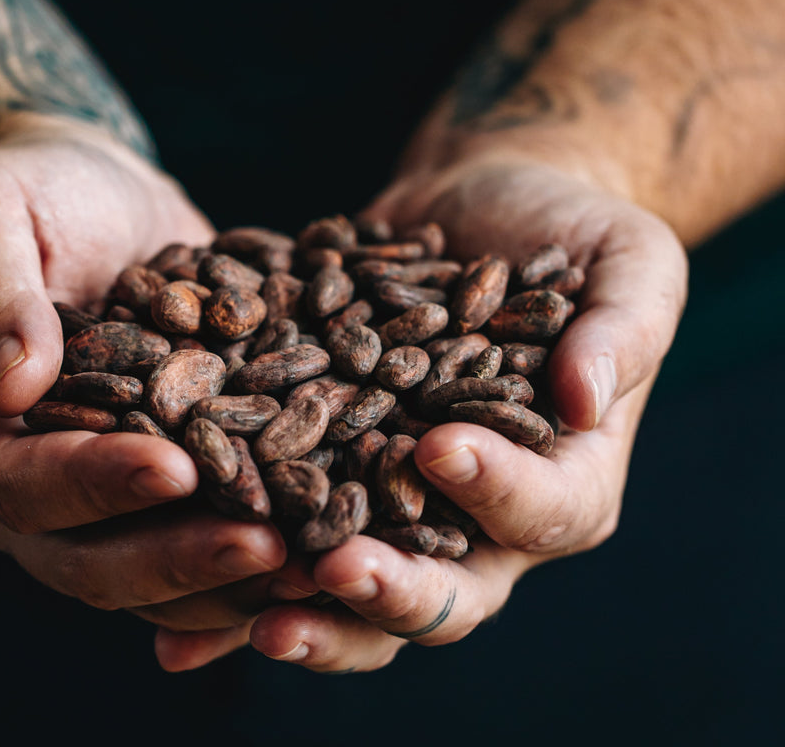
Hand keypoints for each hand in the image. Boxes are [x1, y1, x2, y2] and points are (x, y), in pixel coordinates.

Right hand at [0, 116, 287, 611]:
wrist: (89, 188)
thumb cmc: (24, 187)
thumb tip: (13, 386)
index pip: (16, 483)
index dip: (93, 484)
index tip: (176, 468)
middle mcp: (19, 481)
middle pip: (87, 557)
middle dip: (177, 556)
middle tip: (268, 545)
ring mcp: (92, 486)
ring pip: (150, 566)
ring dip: (228, 574)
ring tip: (312, 560)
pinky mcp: (157, 471)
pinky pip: (200, 527)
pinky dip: (255, 538)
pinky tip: (325, 535)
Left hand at [148, 159, 686, 671]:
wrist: (480, 203)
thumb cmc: (568, 229)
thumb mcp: (628, 263)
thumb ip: (625, 330)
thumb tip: (588, 401)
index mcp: (566, 476)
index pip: (545, 511)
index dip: (497, 492)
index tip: (439, 447)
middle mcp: (476, 508)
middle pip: (444, 586)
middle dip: (385, 589)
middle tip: (325, 575)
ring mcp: (395, 488)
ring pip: (353, 572)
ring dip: (301, 601)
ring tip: (242, 602)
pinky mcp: (330, 455)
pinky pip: (286, 508)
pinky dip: (239, 543)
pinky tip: (176, 551)